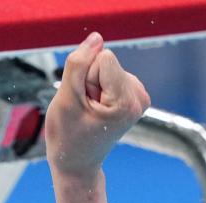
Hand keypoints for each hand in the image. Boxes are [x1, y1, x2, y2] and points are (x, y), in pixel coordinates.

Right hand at [45, 33, 150, 183]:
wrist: (77, 161)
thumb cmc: (69, 134)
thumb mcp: (67, 96)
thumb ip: (79, 63)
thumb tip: (98, 38)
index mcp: (127, 102)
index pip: (104, 57)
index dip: (86, 76)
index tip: (85, 102)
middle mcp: (139, 98)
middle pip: (106, 59)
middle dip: (89, 80)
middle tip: (86, 108)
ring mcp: (138, 97)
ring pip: (106, 64)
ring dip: (92, 84)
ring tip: (90, 110)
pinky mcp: (132, 94)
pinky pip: (108, 71)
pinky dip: (98, 87)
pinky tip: (96, 108)